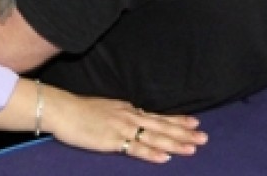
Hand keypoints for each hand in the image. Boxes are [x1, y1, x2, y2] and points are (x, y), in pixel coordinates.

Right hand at [45, 87, 205, 163]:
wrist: (62, 109)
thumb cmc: (79, 110)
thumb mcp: (106, 108)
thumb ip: (121, 114)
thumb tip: (134, 116)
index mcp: (127, 110)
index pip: (157, 116)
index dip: (177, 120)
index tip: (194, 122)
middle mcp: (129, 117)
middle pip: (161, 126)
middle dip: (183, 132)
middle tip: (204, 137)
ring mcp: (121, 128)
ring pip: (153, 137)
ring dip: (174, 143)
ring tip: (192, 148)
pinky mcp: (112, 140)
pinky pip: (135, 148)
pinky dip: (151, 153)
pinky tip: (165, 158)